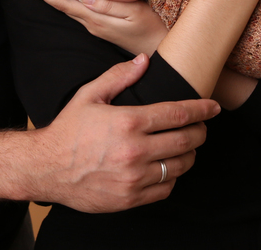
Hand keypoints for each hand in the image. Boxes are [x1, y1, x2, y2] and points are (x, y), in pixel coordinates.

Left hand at [21, 0, 168, 55]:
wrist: (158, 48)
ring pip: (67, 8)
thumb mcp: (133, 12)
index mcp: (95, 18)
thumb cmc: (149, 27)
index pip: (63, 3)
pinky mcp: (101, 26)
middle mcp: (90, 23)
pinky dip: (64, 0)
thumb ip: (108, 5)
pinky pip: (78, 11)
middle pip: (60, 6)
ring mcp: (95, 26)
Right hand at [31, 54, 218, 211]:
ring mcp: (134, 178)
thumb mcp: (89, 96)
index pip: (178, 114)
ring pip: (180, 166)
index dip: (202, 110)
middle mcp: (135, 151)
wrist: (46, 168)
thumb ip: (119, 76)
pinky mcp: (131, 198)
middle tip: (201, 127)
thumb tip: (144, 61)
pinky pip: (166, 188)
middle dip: (200, 132)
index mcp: (128, 122)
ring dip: (189, 155)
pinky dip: (172, 177)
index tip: (213, 107)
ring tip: (185, 147)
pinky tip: (166, 167)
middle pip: (186, 141)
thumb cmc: (68, 130)